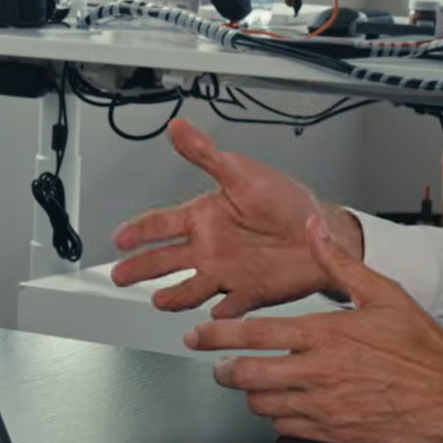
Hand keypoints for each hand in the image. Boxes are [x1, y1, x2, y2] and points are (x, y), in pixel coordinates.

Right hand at [111, 118, 364, 316]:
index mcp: (204, 218)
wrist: (323, 232)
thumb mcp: (242, 173)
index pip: (161, 224)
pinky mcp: (250, 294)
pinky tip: (215, 314)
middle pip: (165, 260)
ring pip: (190, 288)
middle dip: (140, 268)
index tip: (120, 238)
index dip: (138, 231)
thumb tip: (178, 128)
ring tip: (160, 300)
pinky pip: (231, 307)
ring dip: (175, 295)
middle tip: (119, 275)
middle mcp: (210, 249)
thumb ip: (206, 154)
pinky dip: (222, 314)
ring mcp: (227, 273)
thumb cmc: (286, 201)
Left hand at [189, 216, 442, 442]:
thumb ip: (341, 262)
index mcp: (326, 336)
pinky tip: (287, 408)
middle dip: (223, 370)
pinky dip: (279, 420)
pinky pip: (288, 431)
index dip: (216, 335)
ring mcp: (324, 409)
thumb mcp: (385, 294)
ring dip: (251, 394)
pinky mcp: (334, 435)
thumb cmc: (423, 349)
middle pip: (246, 376)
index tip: (197, 335)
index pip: (253, 333)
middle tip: (219, 365)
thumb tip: (314, 228)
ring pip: (262, 406)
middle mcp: (319, 374)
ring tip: (253, 384)